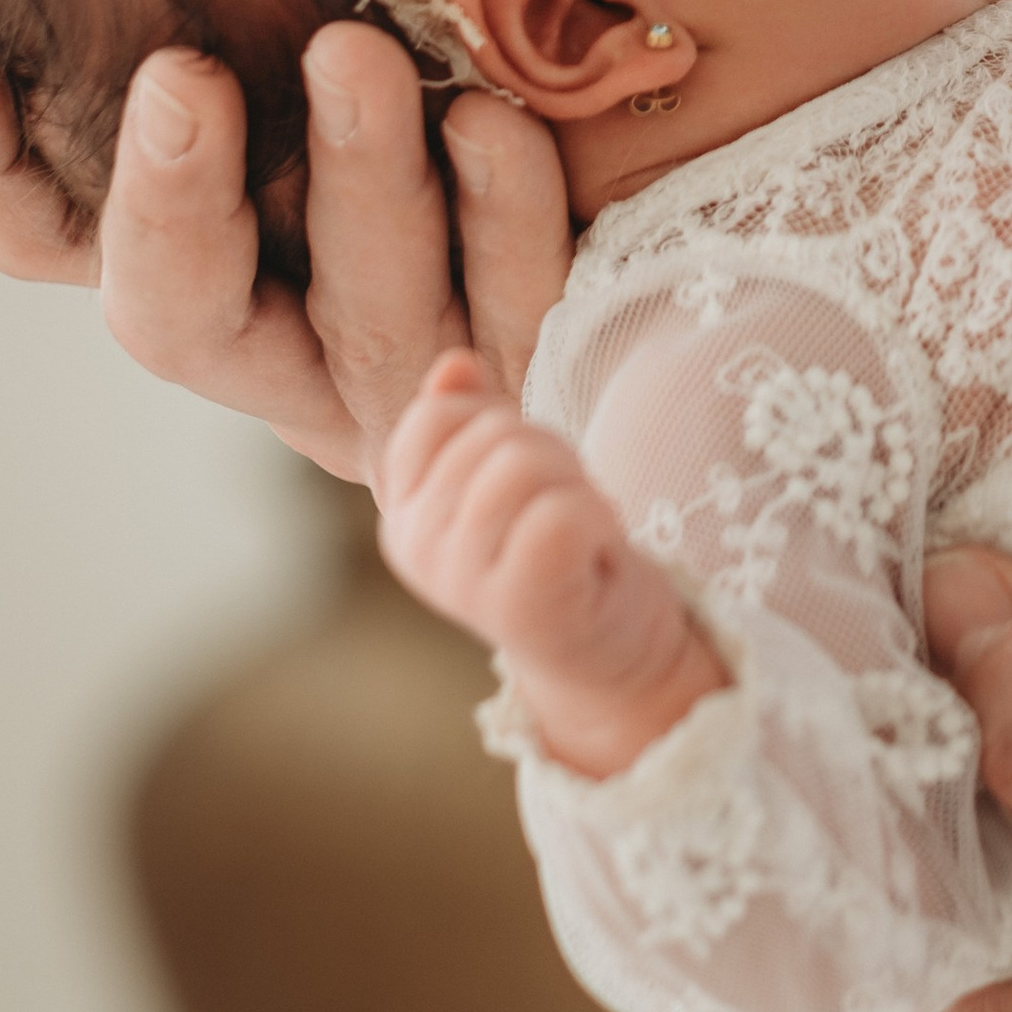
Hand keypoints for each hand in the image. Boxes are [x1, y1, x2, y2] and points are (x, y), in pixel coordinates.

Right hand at [0, 19, 573, 481]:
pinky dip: (502, 212)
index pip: (40, 231)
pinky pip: (519, 299)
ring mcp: (412, 357)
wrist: (651, 14)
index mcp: (193, 237)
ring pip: (363, 316)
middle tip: (181, 75)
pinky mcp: (541, 343)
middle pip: (174, 306)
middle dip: (172, 196)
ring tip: (357, 56)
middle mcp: (281, 323)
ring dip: (354, 183)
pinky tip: (499, 119)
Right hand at [379, 351, 726, 774]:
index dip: (497, 423)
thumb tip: (453, 363)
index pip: (436, 416)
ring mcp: (462, 583)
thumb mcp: (506, 471)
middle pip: (491, 434)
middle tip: (563, 508)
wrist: (609, 649)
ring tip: (578, 530)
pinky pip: (562, 513)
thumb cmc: (557, 548)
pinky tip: (594, 555)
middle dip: (548, 454)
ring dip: (575, 485)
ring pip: (523, 464)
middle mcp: (417, 551)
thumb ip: (472, 418)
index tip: (524, 474)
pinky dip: (596, 519)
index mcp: (402, 515)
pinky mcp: (520, 604)